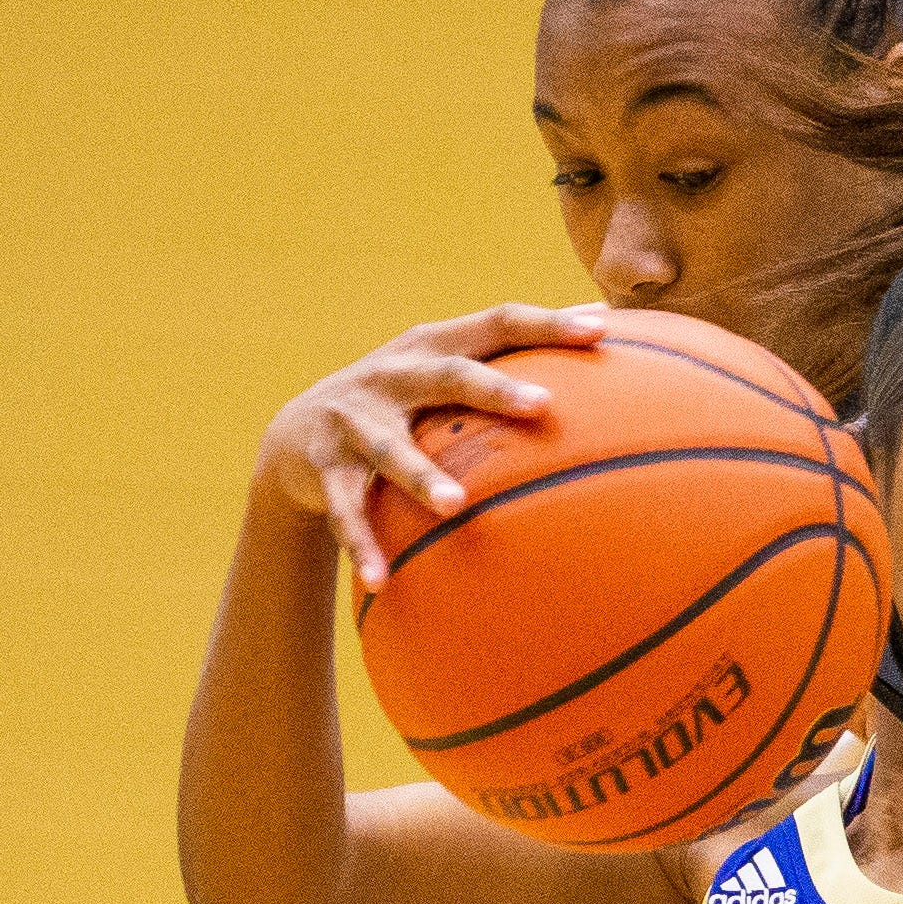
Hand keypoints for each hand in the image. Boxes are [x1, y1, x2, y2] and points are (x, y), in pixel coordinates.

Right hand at [253, 302, 606, 589]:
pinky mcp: (325, 467)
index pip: (496, 323)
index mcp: (432, 346)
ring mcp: (355, 420)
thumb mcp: (443, 376)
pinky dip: (362, 545)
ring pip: (391, 448)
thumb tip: (605, 339)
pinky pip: (346, 511)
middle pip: (449, 375)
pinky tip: (379, 581)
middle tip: (543, 405)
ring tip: (456, 506)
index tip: (599, 328)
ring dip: (422, 476)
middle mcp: (393, 374)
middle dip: (493, 388)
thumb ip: (506, 363)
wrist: (296, 430)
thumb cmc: (403, 401)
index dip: (545, 323)